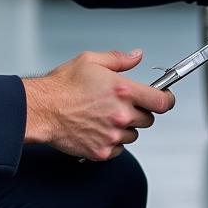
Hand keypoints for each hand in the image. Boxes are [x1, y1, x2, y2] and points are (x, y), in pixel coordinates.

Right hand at [21, 49, 174, 160]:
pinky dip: (112, 141)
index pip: (162, 101)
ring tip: (104, 116)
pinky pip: (119, 148)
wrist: (41, 110)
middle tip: (120, 104)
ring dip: (124, 127)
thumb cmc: (62, 86)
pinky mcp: (102, 151)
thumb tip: (137, 56)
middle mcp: (120, 114)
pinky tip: (97, 128)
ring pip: (133, 134)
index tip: (165, 98)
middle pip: (148, 119)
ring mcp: (112, 135)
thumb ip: (119, 59)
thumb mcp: (91, 61)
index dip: (167, 99)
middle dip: (139, 111)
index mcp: (122, 90)